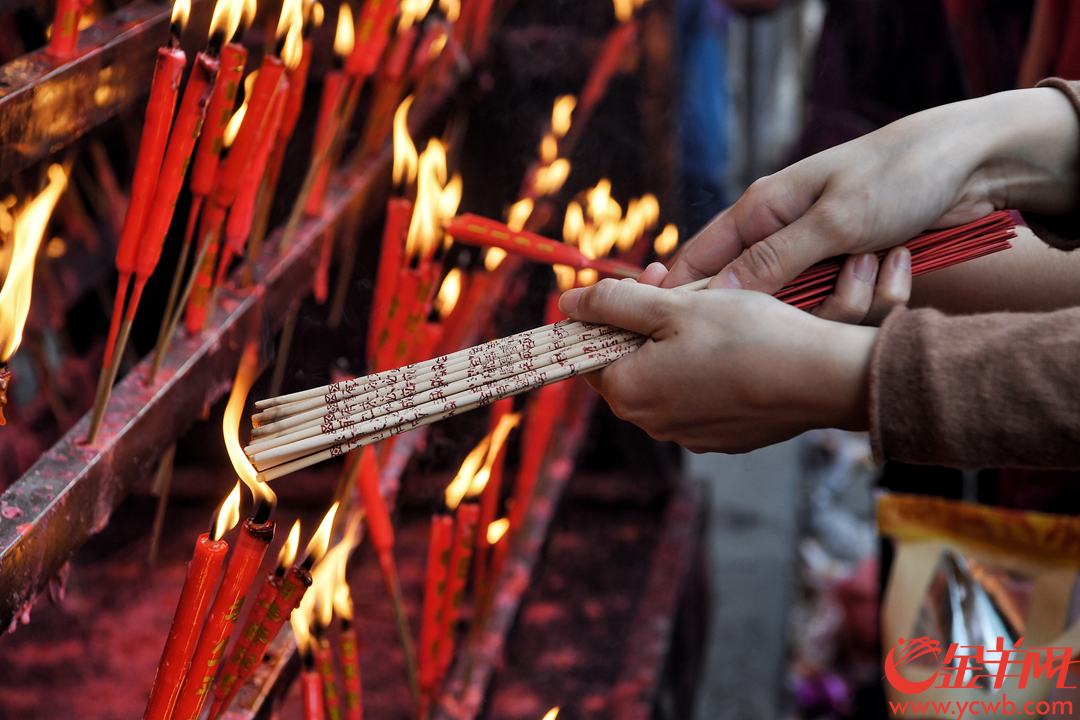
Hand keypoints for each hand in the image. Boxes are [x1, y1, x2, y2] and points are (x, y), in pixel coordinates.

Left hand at [559, 278, 877, 453]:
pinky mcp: (723, 437)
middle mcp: (652, 423)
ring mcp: (689, 434)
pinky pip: (699, 396)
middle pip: (629, 364)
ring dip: (677, 344)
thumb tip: (569, 302)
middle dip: (645, 323)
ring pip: (666, 379)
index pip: (589, 353)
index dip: (608, 314)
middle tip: (679, 289)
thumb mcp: (672, 306)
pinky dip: (706, 370)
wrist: (822, 378)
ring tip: (712, 313)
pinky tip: (736, 347)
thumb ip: (613, 303)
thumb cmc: (747, 337)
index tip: (641, 286)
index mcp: (629, 392)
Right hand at [664, 88, 1079, 294]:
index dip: (687, 298)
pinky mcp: (849, 272)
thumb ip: (771, 261)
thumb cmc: (895, 176)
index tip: (694, 332)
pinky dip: (881, 292)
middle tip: (844, 280)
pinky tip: (901, 260)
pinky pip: (851, 309)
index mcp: (759, 213)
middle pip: (758, 301)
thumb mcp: (831, 221)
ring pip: (810, 312)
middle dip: (801, 308)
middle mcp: (780, 237)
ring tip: (879, 261)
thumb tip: (714, 296)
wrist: (970, 163)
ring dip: (853, 299)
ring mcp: (816, 257)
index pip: (699, 262)